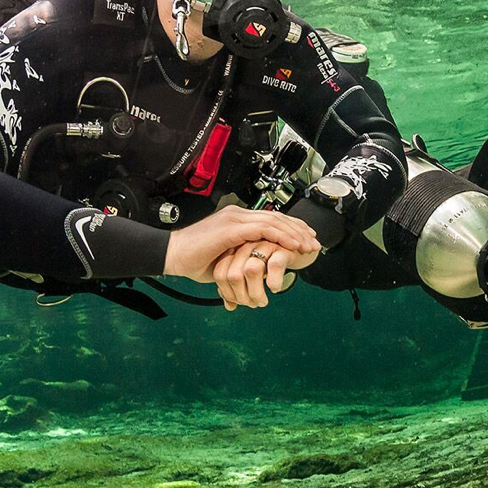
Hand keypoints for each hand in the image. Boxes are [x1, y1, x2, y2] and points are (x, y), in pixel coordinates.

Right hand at [162, 206, 318, 282]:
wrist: (173, 256)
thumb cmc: (196, 260)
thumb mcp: (228, 259)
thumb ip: (244, 259)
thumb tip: (258, 272)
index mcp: (237, 219)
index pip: (271, 219)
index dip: (291, 228)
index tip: (306, 239)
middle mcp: (238, 214)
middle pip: (277, 217)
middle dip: (299, 229)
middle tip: (314, 242)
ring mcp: (235, 219)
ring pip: (274, 221)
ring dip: (294, 234)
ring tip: (308, 246)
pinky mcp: (232, 228)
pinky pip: (263, 229)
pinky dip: (281, 236)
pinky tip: (293, 245)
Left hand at [211, 242, 314, 309]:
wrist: (294, 242)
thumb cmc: (267, 258)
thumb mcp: (249, 271)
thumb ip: (236, 286)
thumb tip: (230, 306)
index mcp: (232, 248)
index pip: (220, 274)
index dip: (227, 293)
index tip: (238, 303)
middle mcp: (245, 244)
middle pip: (234, 275)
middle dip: (242, 297)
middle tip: (252, 305)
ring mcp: (263, 244)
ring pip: (251, 270)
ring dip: (256, 293)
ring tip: (262, 302)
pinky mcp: (282, 246)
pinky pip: (275, 265)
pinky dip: (274, 281)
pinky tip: (275, 289)